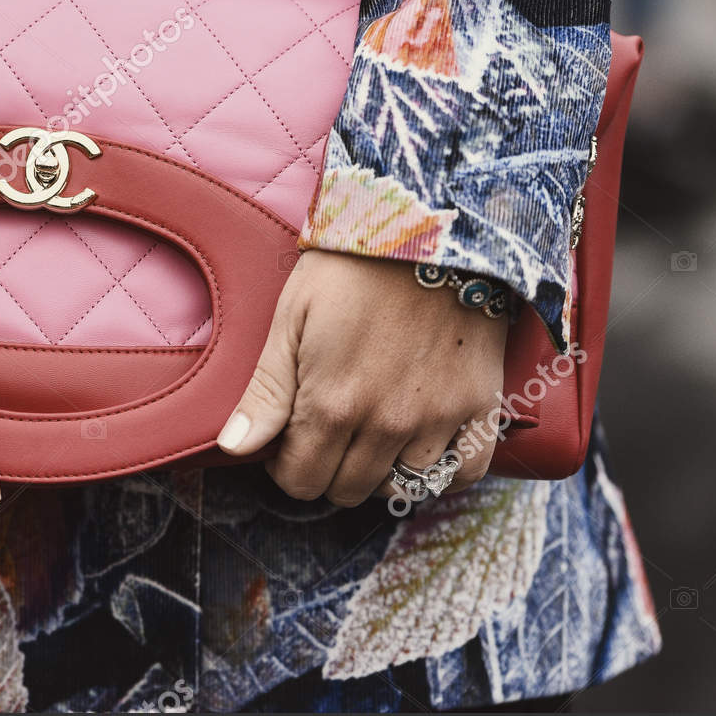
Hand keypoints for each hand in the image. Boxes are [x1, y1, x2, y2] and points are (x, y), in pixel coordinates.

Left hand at [216, 250, 507, 505]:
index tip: (287, 436)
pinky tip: (420, 442)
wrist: (429, 226)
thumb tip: (234, 449)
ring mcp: (439, 418)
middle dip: (324, 468)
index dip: (284, 464)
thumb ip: (266, 392)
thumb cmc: (350, 267)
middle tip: (324, 428)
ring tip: (369, 432)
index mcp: (333, 405)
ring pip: (401, 488)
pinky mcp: (480, 404)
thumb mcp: (292, 319)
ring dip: (378, 471)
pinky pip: (465, 471)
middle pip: (346, 490)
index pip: (300, 480)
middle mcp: (387, 424)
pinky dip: (442, 470)